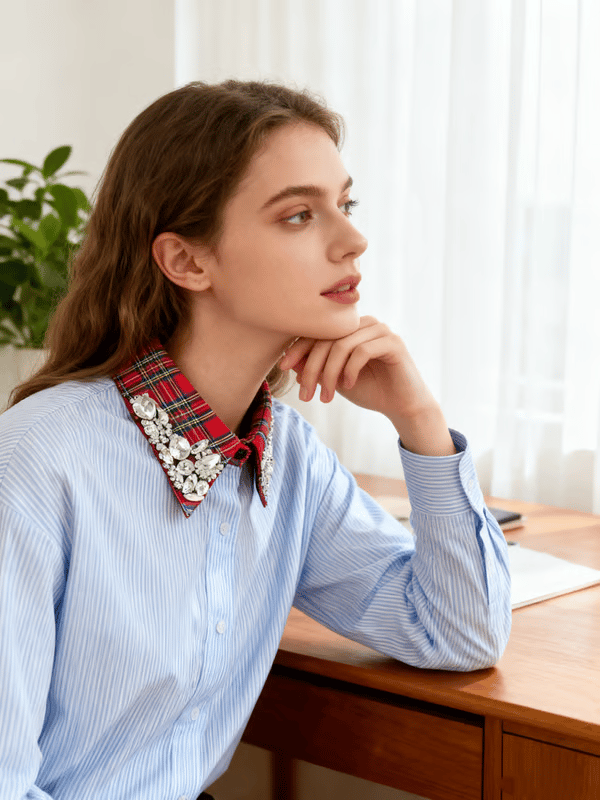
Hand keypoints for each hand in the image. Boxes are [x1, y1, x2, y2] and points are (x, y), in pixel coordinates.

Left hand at [279, 316, 455, 455]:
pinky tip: (348, 386)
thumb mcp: (335, 380)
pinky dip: (350, 370)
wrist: (402, 406)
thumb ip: (316, 368)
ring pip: (342, 345)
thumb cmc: (369, 390)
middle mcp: (364, 323)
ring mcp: (380, 330)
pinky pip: (362, 351)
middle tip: (305, 394)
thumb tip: (289, 361)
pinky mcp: (393, 342)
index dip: (297, 348)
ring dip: (329, 374)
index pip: (317, 331)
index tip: (283, 366)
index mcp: (349, 328)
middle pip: (326, 338)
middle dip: (312, 367)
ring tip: (326, 396)